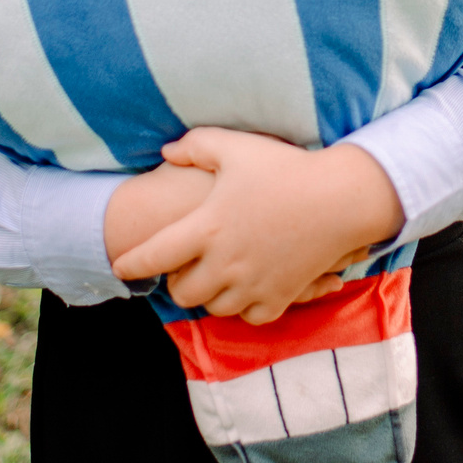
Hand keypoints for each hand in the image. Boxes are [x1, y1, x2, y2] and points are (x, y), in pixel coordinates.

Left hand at [110, 128, 404, 323]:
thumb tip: (167, 153)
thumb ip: (195, 146)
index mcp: (207, 227)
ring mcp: (253, 284)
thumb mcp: (236, 147)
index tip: (121, 266)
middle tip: (183, 267)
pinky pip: (250, 316)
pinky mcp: (280, 296)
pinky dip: (244, 306)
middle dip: (176, 282)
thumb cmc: (286, 168)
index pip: (153, 256)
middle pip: (183, 292)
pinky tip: (247, 288)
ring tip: (215, 276)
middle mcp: (225, 263)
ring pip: (214, 307)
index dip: (131, 263)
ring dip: (210, 294)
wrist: (341, 197)